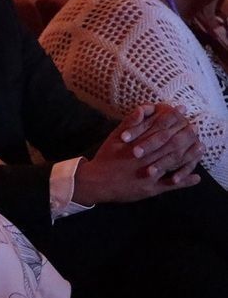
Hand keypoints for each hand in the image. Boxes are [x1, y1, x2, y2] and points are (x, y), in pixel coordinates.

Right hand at [73, 104, 201, 204]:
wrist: (97, 182)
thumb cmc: (106, 158)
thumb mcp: (113, 138)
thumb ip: (128, 124)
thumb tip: (142, 109)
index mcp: (135, 144)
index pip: (158, 128)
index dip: (172, 118)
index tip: (182, 111)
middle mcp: (144, 158)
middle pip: (169, 143)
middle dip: (184, 134)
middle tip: (195, 126)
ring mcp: (148, 174)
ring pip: (172, 162)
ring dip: (189, 154)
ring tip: (201, 146)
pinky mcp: (150, 188)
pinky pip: (170, 185)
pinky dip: (184, 182)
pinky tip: (196, 178)